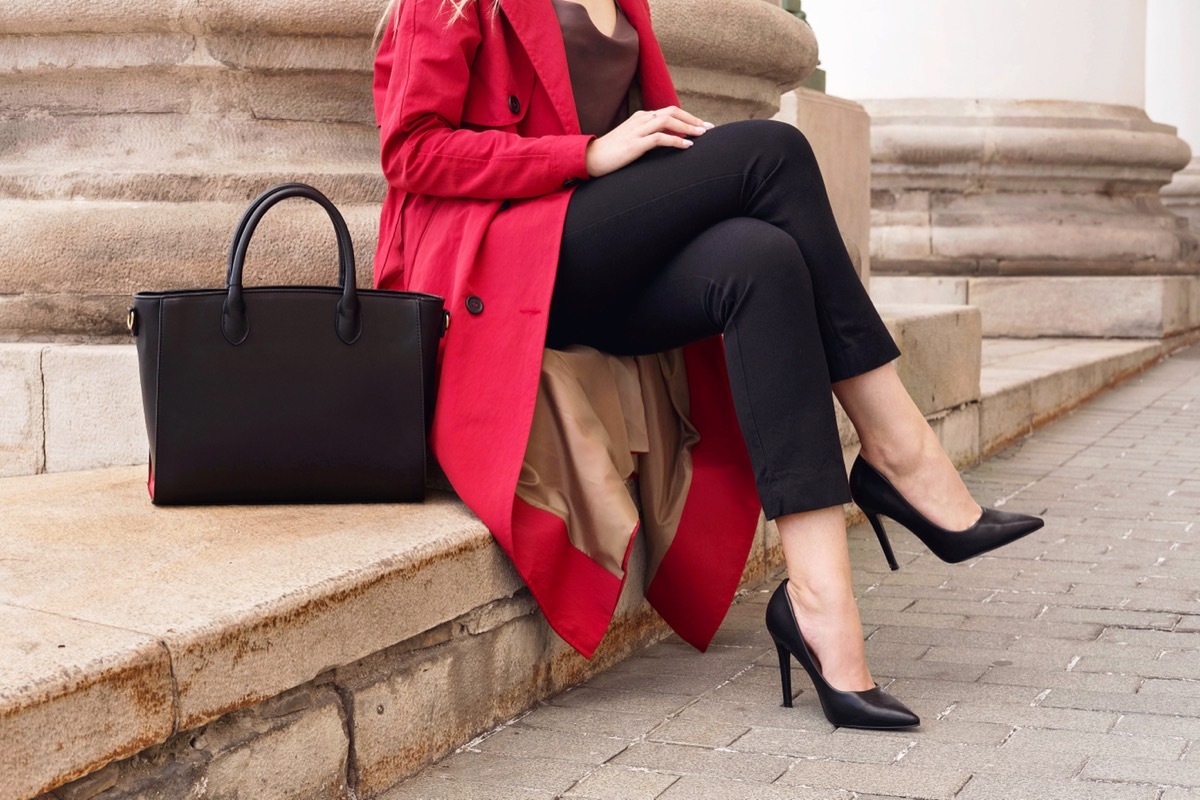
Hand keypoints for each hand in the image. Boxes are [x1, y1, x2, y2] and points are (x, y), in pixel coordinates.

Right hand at [584, 106, 713, 177]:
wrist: (590, 159)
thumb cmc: (611, 153)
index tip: (702, 126)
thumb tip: (665, 142)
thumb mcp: (631, 140)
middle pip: (673, 112)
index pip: (669, 112)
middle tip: (709, 128)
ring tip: (703, 135)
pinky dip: (676, 140)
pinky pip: (660, 138)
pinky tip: (687, 145)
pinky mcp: (635, 143)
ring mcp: (637, 130)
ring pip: (669, 121)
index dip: (688, 118)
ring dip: (688, 127)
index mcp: (641, 117)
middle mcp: (641, 119)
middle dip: (693, 119)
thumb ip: (647, 137)